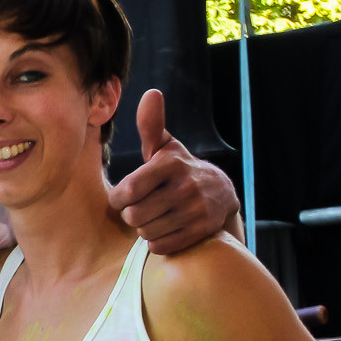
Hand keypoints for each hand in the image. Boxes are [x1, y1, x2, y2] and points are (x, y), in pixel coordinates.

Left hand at [107, 90, 241, 256]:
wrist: (222, 194)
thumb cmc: (179, 170)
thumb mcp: (166, 148)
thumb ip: (151, 126)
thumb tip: (151, 94)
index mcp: (170, 165)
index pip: (126, 192)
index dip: (118, 198)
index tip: (125, 196)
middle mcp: (185, 187)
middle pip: (133, 216)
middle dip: (131, 215)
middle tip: (141, 208)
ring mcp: (195, 211)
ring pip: (146, 232)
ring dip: (144, 229)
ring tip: (155, 217)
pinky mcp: (201, 232)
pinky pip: (161, 246)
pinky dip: (158, 242)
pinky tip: (166, 228)